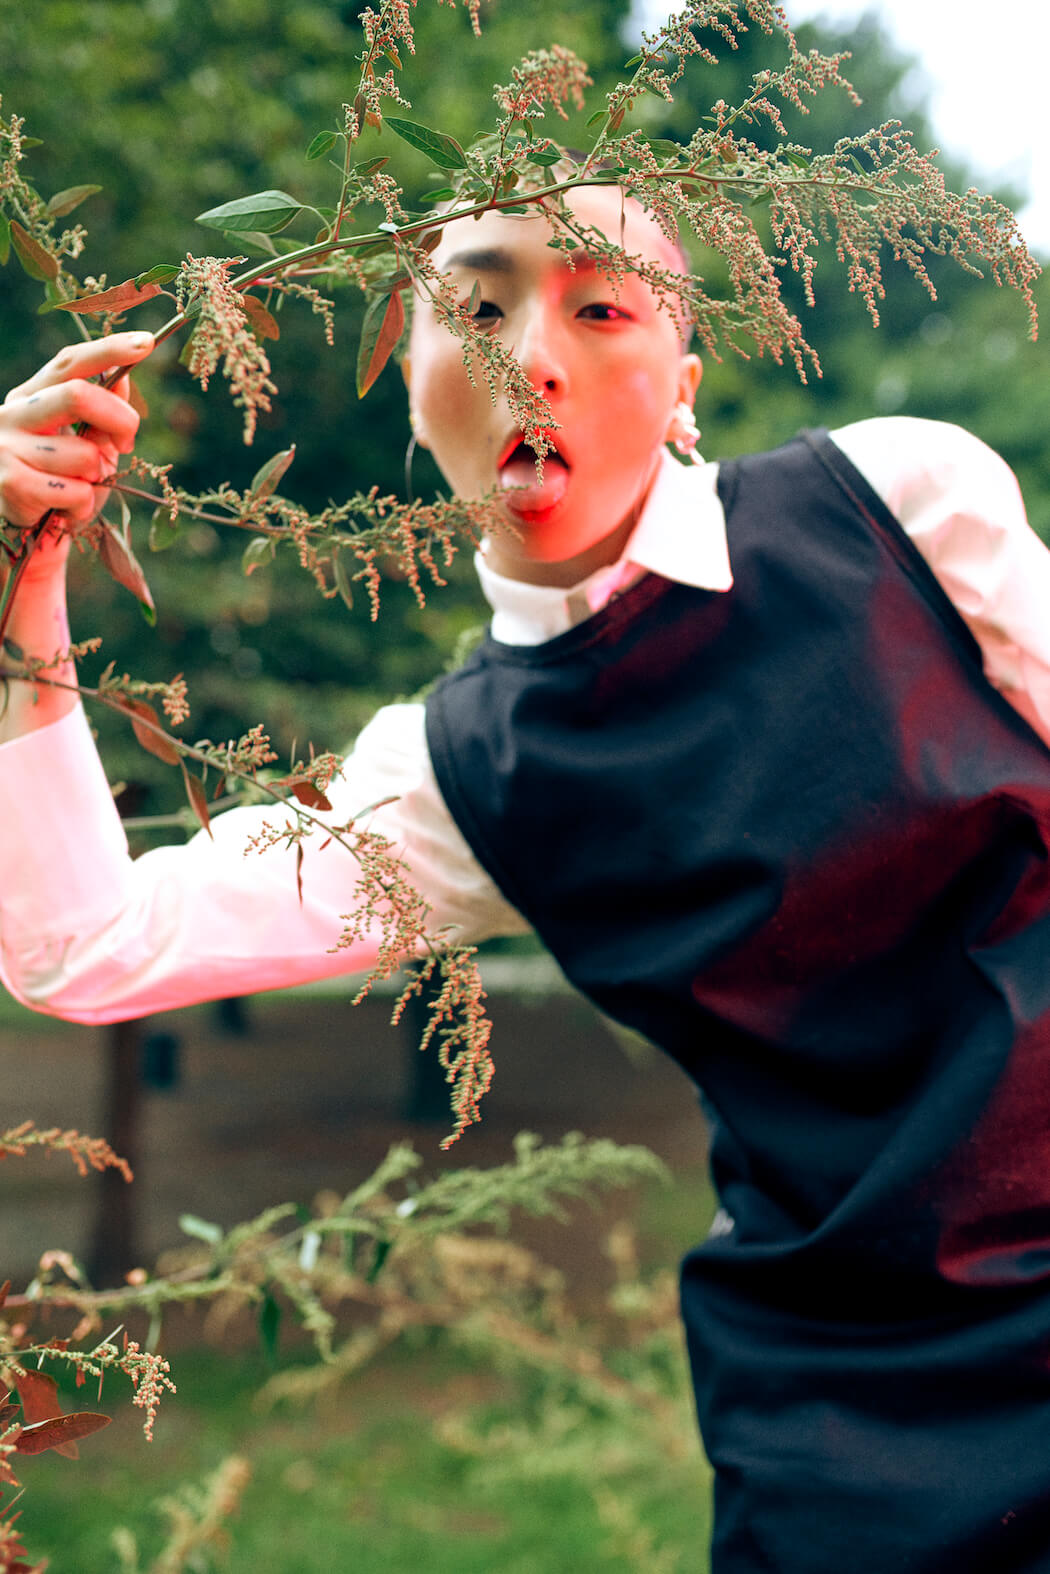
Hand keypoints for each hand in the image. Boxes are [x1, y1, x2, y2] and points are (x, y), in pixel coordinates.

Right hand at [0, 331, 153, 546]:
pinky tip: (65, 512)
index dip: (108, 351)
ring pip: (83, 455)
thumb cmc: (62, 484)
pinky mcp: (10, 481)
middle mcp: (13, 412)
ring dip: (96, 479)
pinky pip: (75, 492)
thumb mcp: (89, 447)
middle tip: (127, 445)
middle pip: (77, 395)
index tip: (147, 343)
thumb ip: (103, 416)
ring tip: (78, 490)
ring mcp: (7, 445)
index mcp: (33, 395)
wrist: (29, 536)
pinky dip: (83, 507)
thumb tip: (125, 377)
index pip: (69, 363)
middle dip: (119, 420)